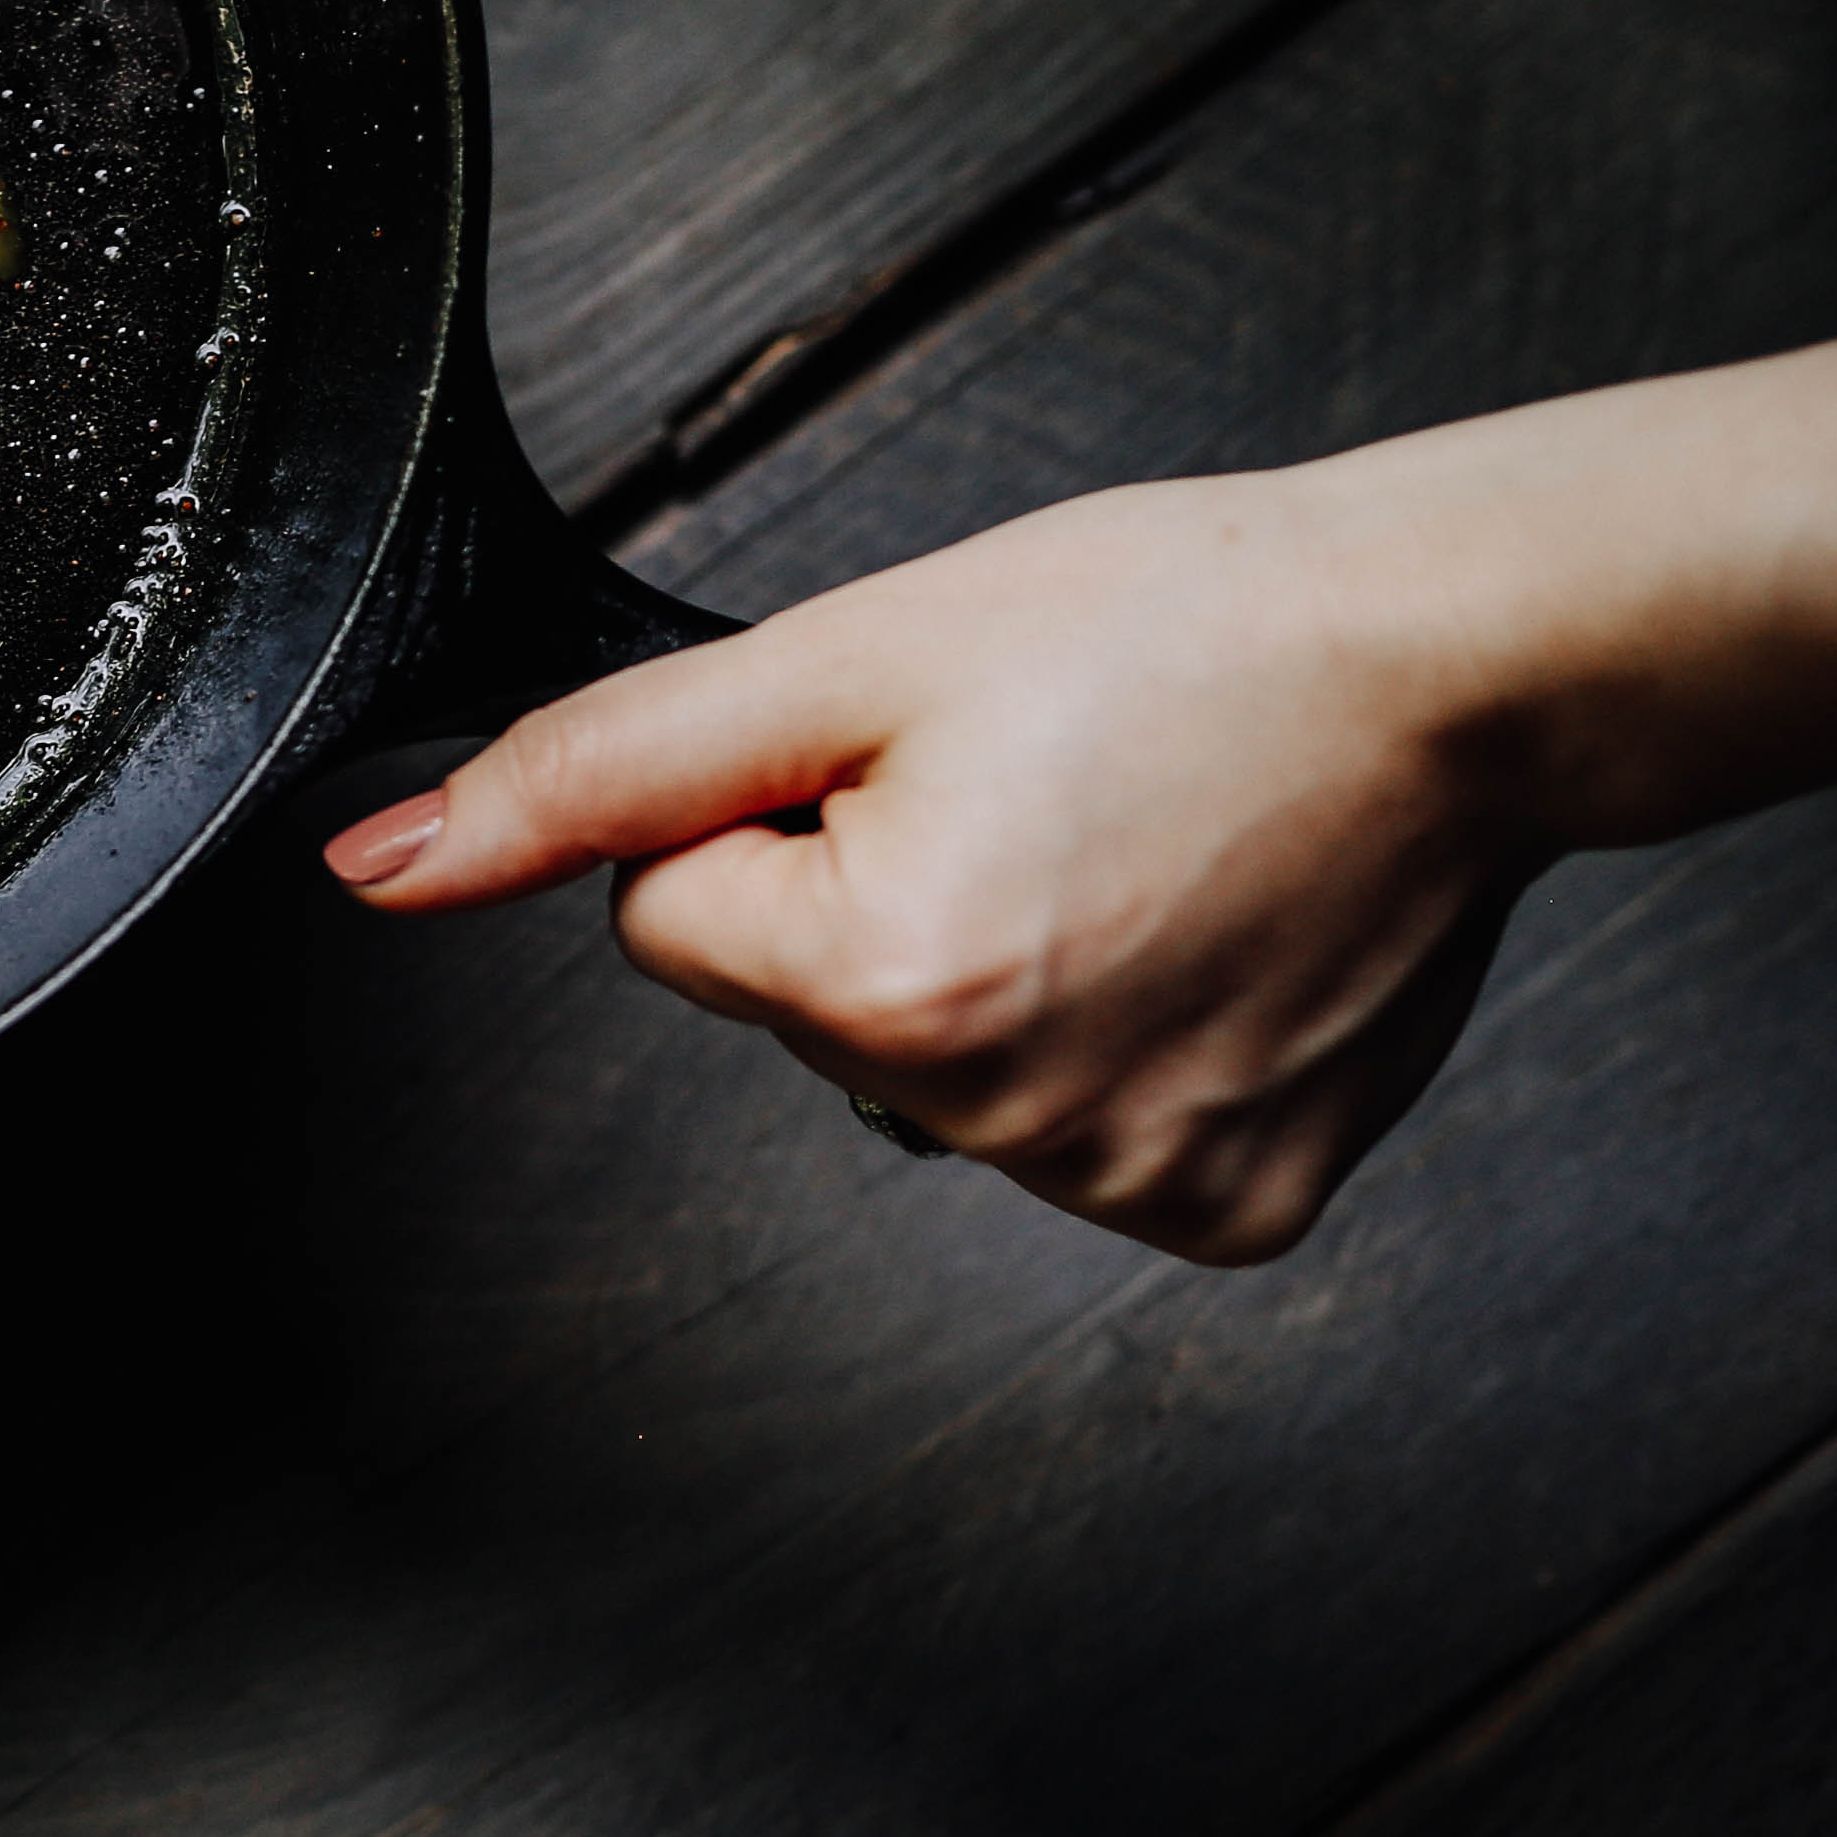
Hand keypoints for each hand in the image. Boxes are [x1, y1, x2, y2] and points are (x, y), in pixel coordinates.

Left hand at [324, 304, 1836, 1264]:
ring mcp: (1126, 1182)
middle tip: (1036, 785)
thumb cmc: (1186, 627)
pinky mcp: (1229, 1209)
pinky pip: (1075, 1126)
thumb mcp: (844, 655)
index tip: (916, 755)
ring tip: (1129, 846)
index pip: (671, 920)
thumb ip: (589, 776)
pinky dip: (1114, 1035)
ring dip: (993, 960)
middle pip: (797, 1005)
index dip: (769, 816)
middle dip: (874, 890)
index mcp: (887, 984)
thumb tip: (379, 866)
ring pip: (929, 1068)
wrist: (1457, 664)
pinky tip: (1197, 938)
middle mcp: (1002, 1117)